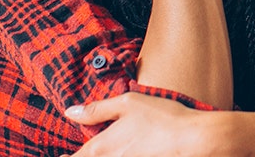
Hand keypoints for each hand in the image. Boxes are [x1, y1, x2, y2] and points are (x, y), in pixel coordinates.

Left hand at [61, 92, 224, 156]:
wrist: (192, 139)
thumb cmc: (162, 118)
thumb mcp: (128, 103)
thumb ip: (97, 109)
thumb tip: (70, 112)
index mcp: (99, 148)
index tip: (61, 154)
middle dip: (82, 156)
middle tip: (83, 152)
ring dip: (100, 156)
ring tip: (110, 150)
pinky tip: (124, 153)